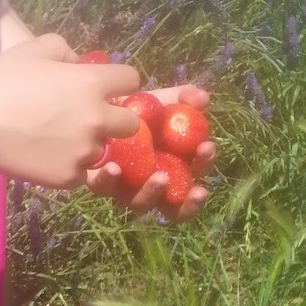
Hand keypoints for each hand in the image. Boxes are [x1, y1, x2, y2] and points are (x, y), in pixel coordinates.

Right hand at [0, 32, 140, 186]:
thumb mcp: (34, 48)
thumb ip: (66, 50)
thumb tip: (79, 62)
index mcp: (92, 82)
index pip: (131, 80)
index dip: (118, 83)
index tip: (104, 88)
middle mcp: (96, 117)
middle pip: (130, 124)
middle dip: (113, 120)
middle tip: (87, 120)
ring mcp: (84, 151)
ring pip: (103, 151)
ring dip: (88, 146)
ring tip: (57, 140)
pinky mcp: (68, 176)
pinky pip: (80, 174)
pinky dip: (67, 167)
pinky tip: (44, 156)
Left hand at [86, 83, 215, 221]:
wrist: (98, 108)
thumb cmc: (137, 110)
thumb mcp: (161, 101)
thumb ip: (183, 98)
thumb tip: (204, 98)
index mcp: (173, 166)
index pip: (196, 172)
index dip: (204, 163)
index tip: (207, 146)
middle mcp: (152, 183)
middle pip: (176, 207)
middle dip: (189, 202)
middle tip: (198, 189)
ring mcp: (126, 187)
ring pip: (142, 204)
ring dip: (153, 193)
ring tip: (160, 178)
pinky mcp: (100, 182)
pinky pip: (105, 187)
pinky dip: (110, 180)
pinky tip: (114, 168)